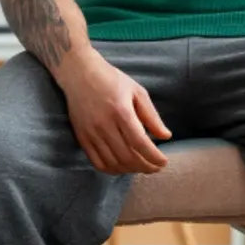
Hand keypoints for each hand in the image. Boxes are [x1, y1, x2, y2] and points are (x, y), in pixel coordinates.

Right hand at [56, 52, 171, 174]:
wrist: (79, 74)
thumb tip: (166, 137)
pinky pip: (97, 163)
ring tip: (142, 167)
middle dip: (145, 167)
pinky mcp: (82, 138)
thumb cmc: (111, 80)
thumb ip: (152, 116)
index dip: (154, 157)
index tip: (163, 162)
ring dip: (131, 170)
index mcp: (121, 111)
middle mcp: (104, 124)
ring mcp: (91, 133)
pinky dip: (113, 170)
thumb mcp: (137, 92)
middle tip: (155, 167)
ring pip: (113, 163)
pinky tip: (123, 167)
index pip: (140, 143)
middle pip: (127, 156)